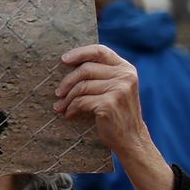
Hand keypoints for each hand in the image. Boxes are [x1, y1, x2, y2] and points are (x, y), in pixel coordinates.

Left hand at [55, 44, 173, 189]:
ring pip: (81, 86)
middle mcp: (125, 76)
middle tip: (58, 93)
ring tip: (60, 106)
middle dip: (67, 81)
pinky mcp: (109, 103)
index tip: (63, 60)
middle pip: (85, 69)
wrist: (132, 139)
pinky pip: (81, 101)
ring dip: (66, 98)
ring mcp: (118, 89)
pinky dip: (71, 109)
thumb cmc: (119, 113)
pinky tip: (69, 115)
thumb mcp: (116, 88)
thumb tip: (70, 63)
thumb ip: (103, 74)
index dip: (80, 53)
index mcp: (126, 69)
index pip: (100, 51)